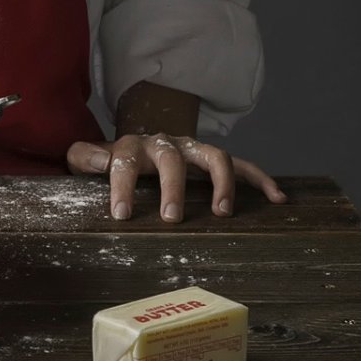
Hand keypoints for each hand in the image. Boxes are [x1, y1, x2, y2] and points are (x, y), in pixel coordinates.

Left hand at [65, 134, 285, 222]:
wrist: (138, 145)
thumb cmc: (114, 160)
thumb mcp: (88, 158)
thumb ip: (84, 156)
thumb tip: (94, 159)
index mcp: (133, 147)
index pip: (124, 161)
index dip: (121, 185)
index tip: (121, 215)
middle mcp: (166, 144)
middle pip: (172, 158)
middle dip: (173, 186)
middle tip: (172, 217)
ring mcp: (193, 150)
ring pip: (213, 156)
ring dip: (221, 181)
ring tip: (222, 211)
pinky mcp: (213, 160)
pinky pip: (242, 165)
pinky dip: (260, 178)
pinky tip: (277, 197)